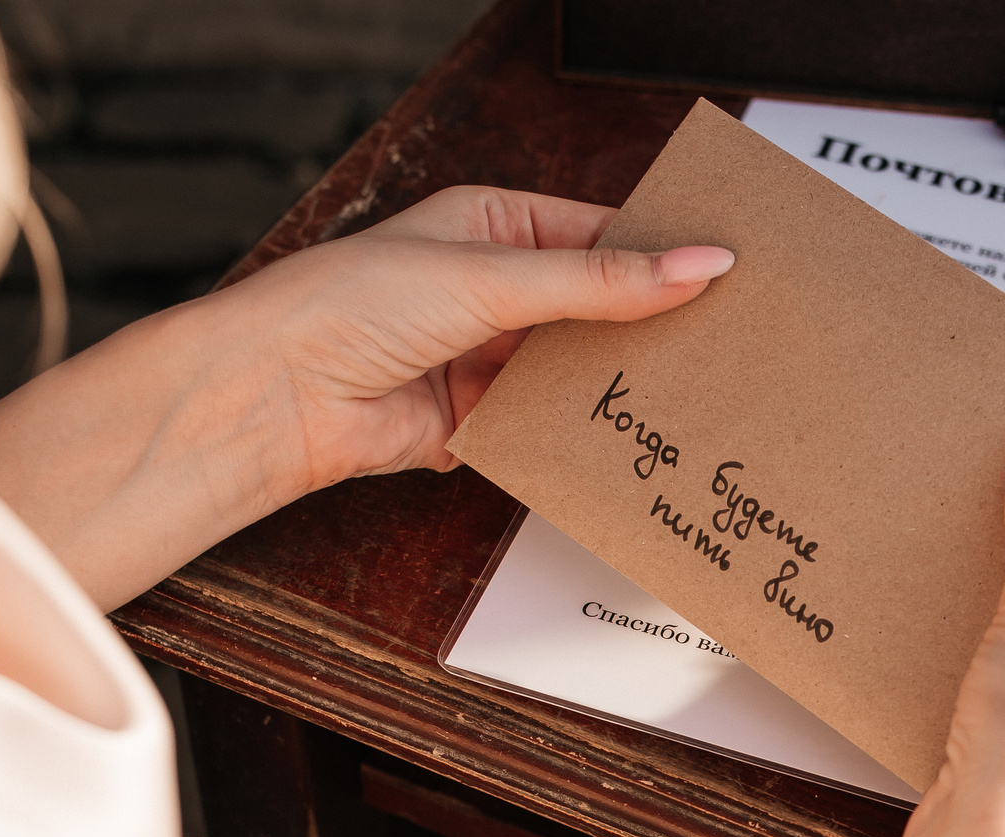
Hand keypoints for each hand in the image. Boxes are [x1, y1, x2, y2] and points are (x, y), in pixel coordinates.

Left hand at [0, 185, 730, 608]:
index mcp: (495, 224)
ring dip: (620, 387)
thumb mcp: (492, 277)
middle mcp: (492, 289)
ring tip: (695, 398)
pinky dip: (580, 438)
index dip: (665, 254)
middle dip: (652, 328)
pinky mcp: (476, 423)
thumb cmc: (347, 306)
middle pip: (598, 307)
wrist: (273, 397)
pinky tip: (629, 444)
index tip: (731, 274)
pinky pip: (546, 429)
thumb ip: (600, 281)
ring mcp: (485, 358)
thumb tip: (697, 264)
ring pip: (577, 372)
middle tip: (730, 344)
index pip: (604, 234)